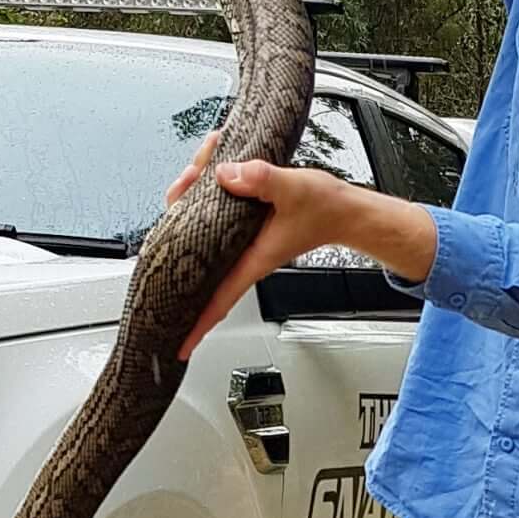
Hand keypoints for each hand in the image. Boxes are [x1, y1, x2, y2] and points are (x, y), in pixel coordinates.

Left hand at [175, 156, 369, 359]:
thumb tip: (226, 175)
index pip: (216, 300)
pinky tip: (206, 175)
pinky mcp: (244, 231)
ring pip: (201, 236)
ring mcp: (241, 246)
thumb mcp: (295, 189)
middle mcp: (243, 257)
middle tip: (176, 194)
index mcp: (252, 260)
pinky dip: (204, 199)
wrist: (343, 211)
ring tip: (190, 174)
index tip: (177, 343)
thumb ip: (261, 180)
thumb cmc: (325, 210)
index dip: (195, 325)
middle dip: (175, 236)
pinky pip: (213, 221)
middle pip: (196, 262)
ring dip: (188, 207)